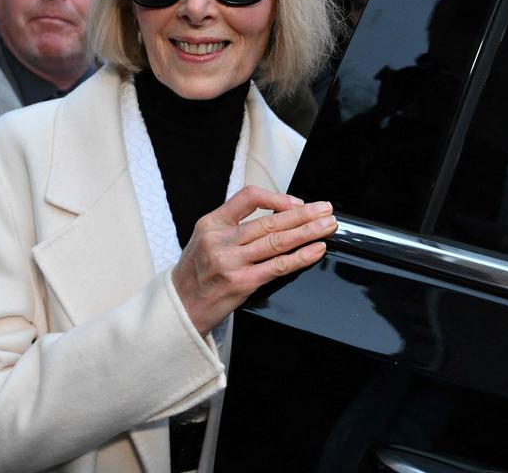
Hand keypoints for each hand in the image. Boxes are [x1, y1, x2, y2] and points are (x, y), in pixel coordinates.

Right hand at [172, 186, 335, 335]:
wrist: (179, 307)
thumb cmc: (195, 275)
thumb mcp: (203, 240)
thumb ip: (231, 227)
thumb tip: (273, 218)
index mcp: (211, 223)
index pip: (248, 198)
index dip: (276, 198)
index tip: (297, 203)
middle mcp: (220, 239)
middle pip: (270, 221)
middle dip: (304, 214)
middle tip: (325, 209)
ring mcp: (231, 261)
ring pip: (277, 241)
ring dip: (308, 232)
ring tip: (328, 226)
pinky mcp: (242, 282)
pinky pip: (278, 266)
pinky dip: (300, 257)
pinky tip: (315, 250)